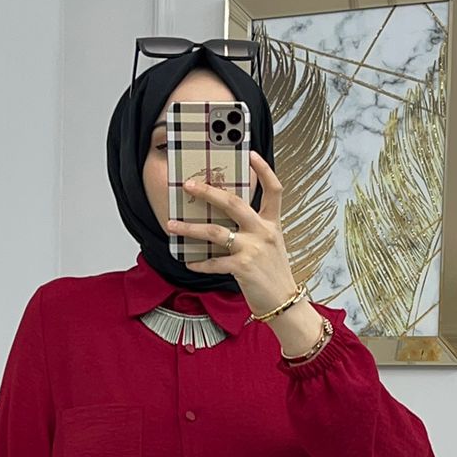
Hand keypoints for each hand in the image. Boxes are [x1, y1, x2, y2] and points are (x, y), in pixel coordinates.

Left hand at [167, 152, 322, 348]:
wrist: (284, 303)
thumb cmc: (273, 273)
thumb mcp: (271, 245)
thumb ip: (255, 228)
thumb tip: (226, 218)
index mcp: (272, 223)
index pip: (274, 190)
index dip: (263, 169)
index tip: (250, 153)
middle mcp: (263, 232)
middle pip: (234, 203)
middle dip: (208, 192)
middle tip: (189, 185)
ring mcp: (253, 249)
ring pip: (216, 232)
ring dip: (190, 228)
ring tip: (172, 224)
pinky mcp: (242, 268)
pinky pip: (213, 262)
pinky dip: (199, 263)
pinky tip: (188, 262)